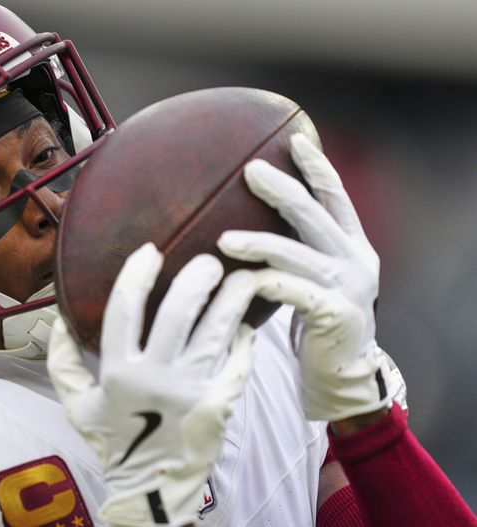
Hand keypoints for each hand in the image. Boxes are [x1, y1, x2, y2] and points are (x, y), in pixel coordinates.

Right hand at [47, 243, 255, 525]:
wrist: (151, 488)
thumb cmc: (114, 442)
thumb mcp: (77, 404)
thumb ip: (63, 362)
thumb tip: (59, 319)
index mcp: (118, 372)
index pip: (124, 310)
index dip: (137, 274)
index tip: (150, 250)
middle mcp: (155, 378)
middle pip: (177, 313)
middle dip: (195, 278)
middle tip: (209, 260)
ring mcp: (190, 392)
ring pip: (215, 333)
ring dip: (231, 300)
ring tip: (244, 278)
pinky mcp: (218, 406)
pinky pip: (237, 366)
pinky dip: (245, 343)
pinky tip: (247, 325)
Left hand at [217, 134, 391, 421]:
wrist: (341, 373)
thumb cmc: (316, 320)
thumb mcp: (313, 277)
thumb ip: (295, 248)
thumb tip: (244, 219)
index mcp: (352, 246)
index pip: (334, 197)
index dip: (316, 166)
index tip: (295, 138)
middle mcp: (356, 260)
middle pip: (315, 214)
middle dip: (282, 189)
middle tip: (249, 170)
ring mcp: (349, 287)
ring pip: (298, 254)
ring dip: (258, 243)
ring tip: (224, 240)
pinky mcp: (336, 314)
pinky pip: (293, 292)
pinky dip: (265, 283)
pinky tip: (241, 282)